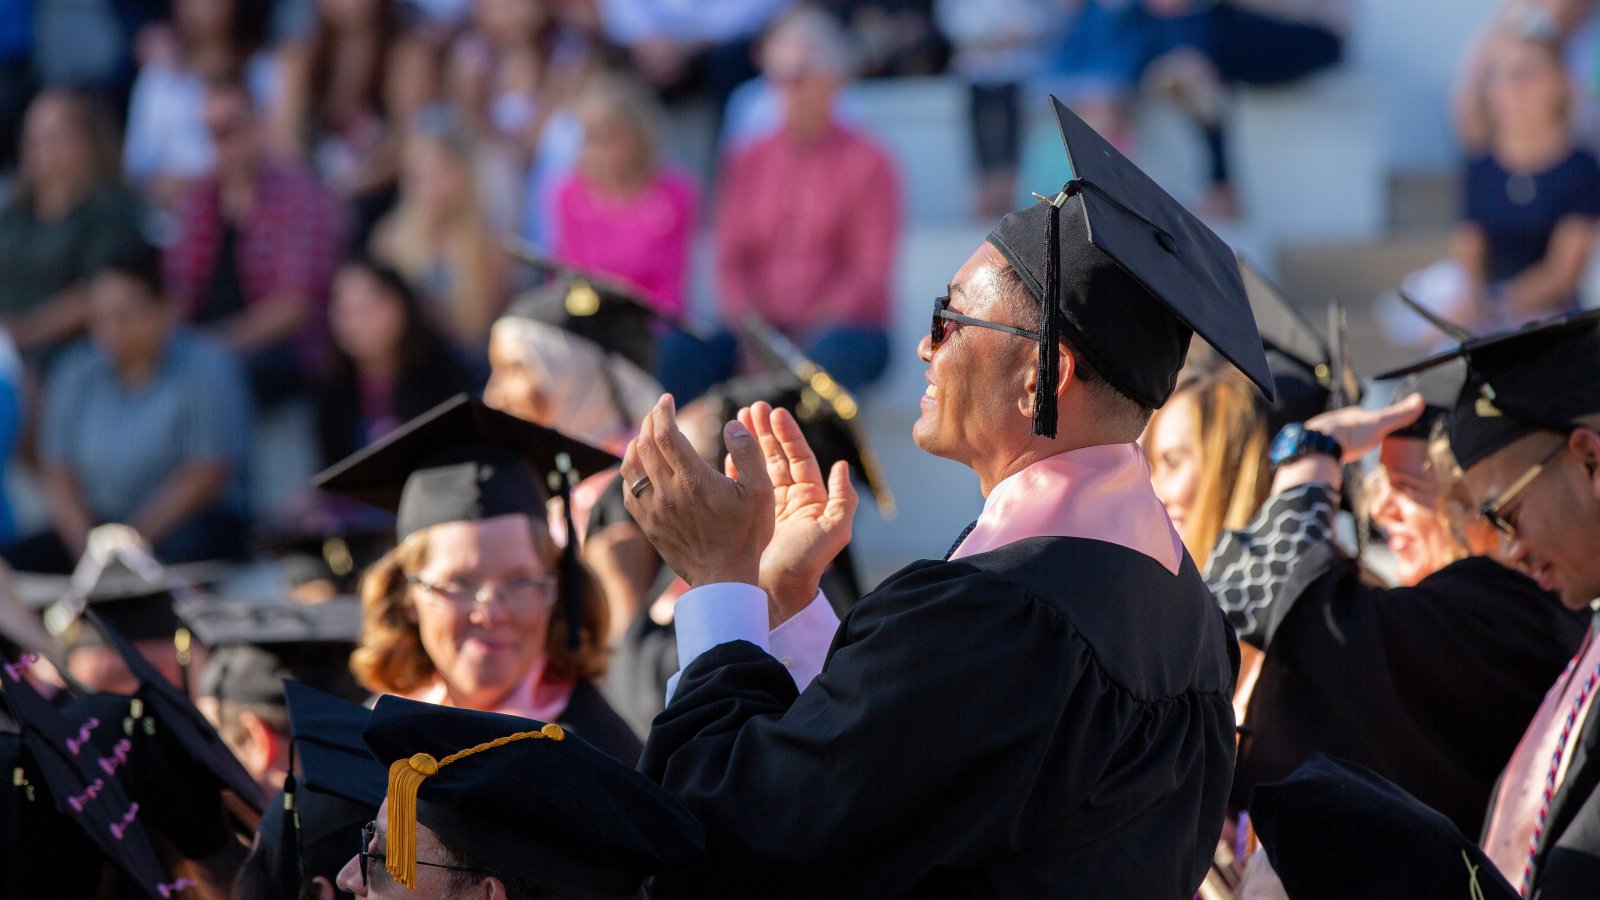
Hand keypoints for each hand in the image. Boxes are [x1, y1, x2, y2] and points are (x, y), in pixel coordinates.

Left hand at [622, 396, 773, 588]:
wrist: (723, 580)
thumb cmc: (746, 536)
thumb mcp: (760, 492)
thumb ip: (748, 453)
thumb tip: (732, 424)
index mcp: (693, 480)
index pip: (666, 433)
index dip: (662, 411)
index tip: (667, 399)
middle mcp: (668, 492)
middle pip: (644, 445)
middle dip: (649, 421)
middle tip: (658, 411)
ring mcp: (654, 510)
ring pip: (630, 467)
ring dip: (636, 444)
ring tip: (647, 434)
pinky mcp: (648, 525)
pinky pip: (628, 491)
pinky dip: (630, 472)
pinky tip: (640, 467)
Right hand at [734, 403, 857, 626]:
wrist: (775, 594)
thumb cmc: (805, 565)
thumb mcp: (833, 532)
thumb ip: (842, 500)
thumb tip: (842, 466)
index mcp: (811, 499)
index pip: (799, 457)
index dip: (787, 434)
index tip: (775, 413)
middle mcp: (790, 500)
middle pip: (778, 456)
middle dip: (765, 431)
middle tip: (752, 407)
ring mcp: (768, 508)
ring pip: (759, 467)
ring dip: (749, 443)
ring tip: (738, 418)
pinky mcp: (749, 517)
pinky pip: (742, 485)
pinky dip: (735, 466)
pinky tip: (727, 449)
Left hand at [1305, 393, 1427, 463]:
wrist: (1317, 447)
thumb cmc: (1349, 435)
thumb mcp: (1378, 424)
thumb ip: (1397, 415)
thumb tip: (1419, 399)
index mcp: (1352, 414)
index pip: (1368, 416)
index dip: (1376, 424)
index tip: (1381, 432)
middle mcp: (1336, 420)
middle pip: (1351, 427)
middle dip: (1357, 434)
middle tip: (1364, 445)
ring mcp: (1323, 433)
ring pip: (1337, 437)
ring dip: (1343, 443)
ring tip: (1349, 452)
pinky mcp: (1314, 448)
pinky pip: (1326, 449)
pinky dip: (1332, 452)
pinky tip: (1334, 458)